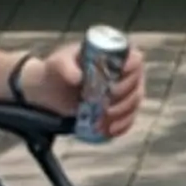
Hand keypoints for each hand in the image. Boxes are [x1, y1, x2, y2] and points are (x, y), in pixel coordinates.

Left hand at [26, 42, 144, 137]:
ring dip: (122, 114)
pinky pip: (129, 119)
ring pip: (135, 103)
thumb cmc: (55, 72)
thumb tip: (78, 78)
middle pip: (136, 83)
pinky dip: (121, 126)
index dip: (132, 68)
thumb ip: (65, 66)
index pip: (134, 58)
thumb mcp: (56, 64)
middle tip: (107, 106)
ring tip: (102, 123)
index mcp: (113, 54)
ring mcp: (124, 92)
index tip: (119, 79)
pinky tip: (109, 131)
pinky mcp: (120, 110)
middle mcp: (124, 72)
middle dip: (125, 97)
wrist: (48, 93)